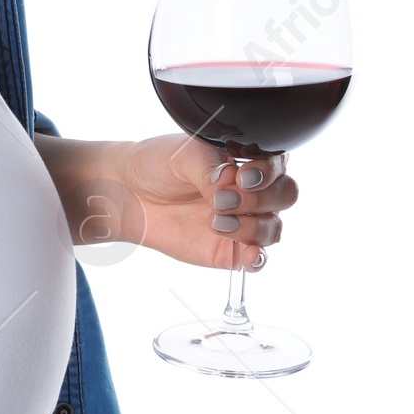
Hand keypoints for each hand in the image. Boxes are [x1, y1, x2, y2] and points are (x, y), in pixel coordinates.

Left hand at [72, 135, 296, 271]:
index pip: (279, 164)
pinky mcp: (231, 250)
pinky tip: (245, 252)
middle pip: (286, 195)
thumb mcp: (183, 154)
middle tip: (222, 199)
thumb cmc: (157, 164)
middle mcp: (253, 191)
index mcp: (247, 159)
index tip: (242, 176)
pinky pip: (258, 259)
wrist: (128, 193)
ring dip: (251, 226)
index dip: (268, 172)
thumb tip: (228, 186)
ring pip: (274, 228)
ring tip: (215, 221)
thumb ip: (210, 168)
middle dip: (260, 198)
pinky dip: (257, 258)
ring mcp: (244, 221)